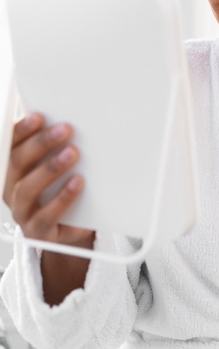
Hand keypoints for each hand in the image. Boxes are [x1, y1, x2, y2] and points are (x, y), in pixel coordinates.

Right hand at [4, 112, 93, 248]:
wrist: (72, 227)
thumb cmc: (62, 187)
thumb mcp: (58, 165)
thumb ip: (57, 146)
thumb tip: (71, 122)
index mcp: (12, 168)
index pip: (10, 145)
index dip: (21, 130)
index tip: (38, 116)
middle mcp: (11, 189)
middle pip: (17, 163)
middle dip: (41, 143)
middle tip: (65, 129)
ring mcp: (22, 212)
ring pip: (27, 189)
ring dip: (50, 168)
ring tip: (72, 153)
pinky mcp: (38, 232)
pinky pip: (45, 216)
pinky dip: (62, 198)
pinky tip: (77, 182)